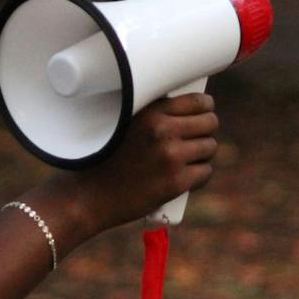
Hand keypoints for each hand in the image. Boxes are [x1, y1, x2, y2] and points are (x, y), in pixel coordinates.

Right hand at [61, 92, 219, 235]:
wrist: (89, 196)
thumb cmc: (107, 159)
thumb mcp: (127, 124)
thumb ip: (156, 115)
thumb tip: (192, 107)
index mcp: (151, 113)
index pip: (198, 101)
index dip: (205, 108)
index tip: (203, 113)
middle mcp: (163, 131)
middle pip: (210, 123)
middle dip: (205, 130)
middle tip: (195, 139)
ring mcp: (171, 157)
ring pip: (210, 147)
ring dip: (202, 154)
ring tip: (187, 159)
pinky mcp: (176, 182)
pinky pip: (205, 172)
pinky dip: (199, 175)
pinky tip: (186, 176)